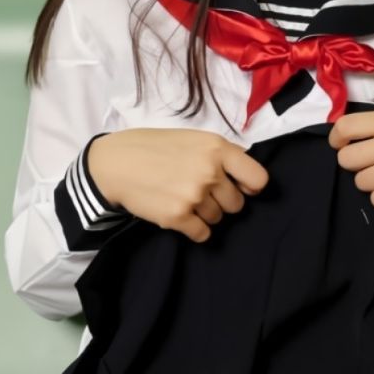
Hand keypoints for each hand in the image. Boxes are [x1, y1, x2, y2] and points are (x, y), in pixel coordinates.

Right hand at [88, 128, 268, 242]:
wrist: (116, 163)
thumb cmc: (155, 147)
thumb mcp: (193, 138)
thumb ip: (221, 154)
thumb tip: (245, 175)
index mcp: (217, 148)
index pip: (258, 178)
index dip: (251, 187)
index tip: (242, 188)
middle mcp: (210, 172)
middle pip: (237, 204)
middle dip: (222, 201)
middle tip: (200, 191)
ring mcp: (194, 196)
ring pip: (218, 219)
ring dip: (205, 213)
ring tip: (183, 197)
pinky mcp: (178, 217)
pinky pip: (202, 234)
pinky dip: (195, 229)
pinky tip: (180, 214)